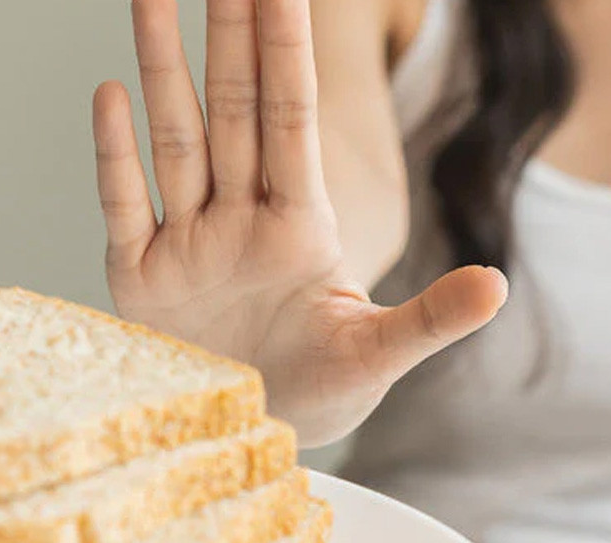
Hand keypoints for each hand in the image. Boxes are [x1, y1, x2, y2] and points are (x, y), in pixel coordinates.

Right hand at [93, 0, 506, 445]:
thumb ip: (432, 318)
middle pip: (232, 110)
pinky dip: (116, 156)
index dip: (286, 51)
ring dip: (163, 70)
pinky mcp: (141, 279)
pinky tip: (111, 94)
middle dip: (227, 36)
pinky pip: (125, 206)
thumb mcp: (378, 354)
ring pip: (174, 140)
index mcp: (299, 225)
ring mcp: (188, 243)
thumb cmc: (322, 389)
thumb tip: (499, 285)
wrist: (252, 434)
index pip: (291, 119)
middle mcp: (239, 218)